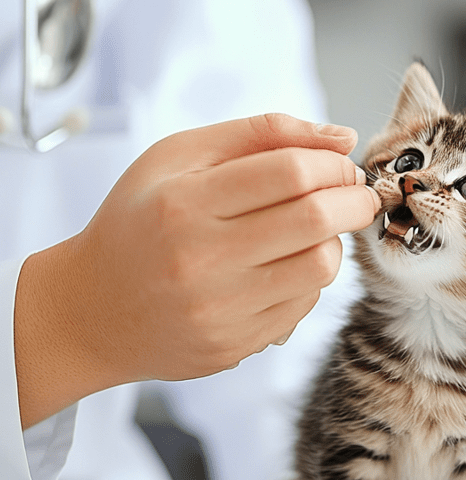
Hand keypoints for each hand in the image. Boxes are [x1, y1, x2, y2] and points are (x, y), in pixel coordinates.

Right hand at [15, 114, 378, 428]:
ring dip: (334, 242)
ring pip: (320, 267)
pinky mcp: (235, 345)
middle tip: (357, 195)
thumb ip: (260, 135)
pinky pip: (304, 305)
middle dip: (354, 201)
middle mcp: (201, 259)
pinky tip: (285, 267)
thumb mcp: (178, 158)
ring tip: (316, 231)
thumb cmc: (140, 224)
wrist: (94, 312)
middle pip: (315, 220)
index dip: (333, 164)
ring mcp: (220, 309)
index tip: (343, 165)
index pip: (290, 172)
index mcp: (183, 202)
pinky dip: (308, 280)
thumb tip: (341, 137)